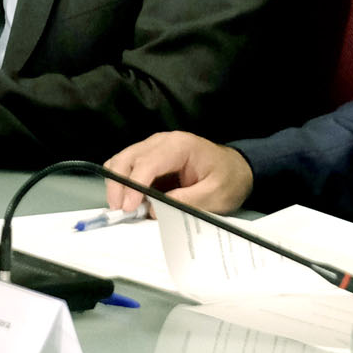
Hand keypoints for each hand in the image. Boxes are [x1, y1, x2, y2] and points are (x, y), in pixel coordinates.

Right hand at [101, 132, 253, 213]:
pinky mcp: (149, 158)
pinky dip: (121, 183)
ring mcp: (153, 148)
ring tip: (122, 208)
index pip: (148, 162)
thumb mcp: (216, 194)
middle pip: (127, 158)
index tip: (129, 207)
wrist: (236, 169)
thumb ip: (187, 201)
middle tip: (119, 211)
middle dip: (117, 185)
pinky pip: (127, 168)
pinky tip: (128, 200)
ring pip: (121, 161)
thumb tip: (154, 210)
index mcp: (180, 146)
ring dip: (116, 184)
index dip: (134, 185)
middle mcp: (161, 141)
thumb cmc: (229, 179)